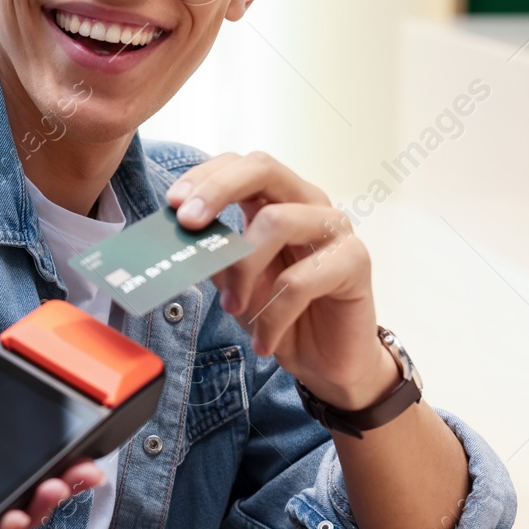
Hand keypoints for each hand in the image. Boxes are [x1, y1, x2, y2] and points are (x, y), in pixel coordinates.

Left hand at [166, 152, 397, 411]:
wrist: (324, 363)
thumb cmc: (280, 314)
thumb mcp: (234, 281)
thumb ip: (213, 252)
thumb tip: (176, 233)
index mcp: (277, 200)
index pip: (240, 164)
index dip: (204, 176)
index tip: (172, 204)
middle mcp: (308, 204)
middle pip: (263, 168)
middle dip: (217, 190)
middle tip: (188, 223)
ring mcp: (335, 229)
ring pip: (278, 221)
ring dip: (243, 269)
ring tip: (232, 309)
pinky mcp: (355, 262)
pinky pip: (300, 280)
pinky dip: (273, 314)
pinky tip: (264, 341)